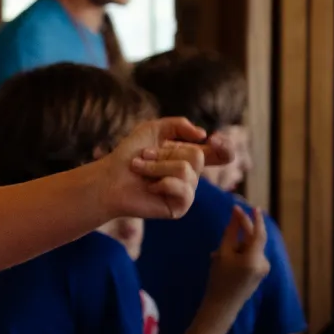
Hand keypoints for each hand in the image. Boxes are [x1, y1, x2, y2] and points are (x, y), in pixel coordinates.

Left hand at [96, 117, 231, 219]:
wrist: (109, 177)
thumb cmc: (128, 154)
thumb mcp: (152, 129)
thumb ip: (178, 125)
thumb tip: (203, 135)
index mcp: (189, 157)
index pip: (221, 155)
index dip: (225, 148)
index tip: (214, 139)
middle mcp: (191, 175)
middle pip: (196, 156)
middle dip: (165, 152)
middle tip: (144, 156)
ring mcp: (187, 193)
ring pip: (186, 170)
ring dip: (157, 165)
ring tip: (139, 168)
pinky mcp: (179, 208)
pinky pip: (183, 190)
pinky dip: (162, 183)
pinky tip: (149, 187)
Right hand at [206, 205, 270, 301]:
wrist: (223, 305)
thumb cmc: (219, 279)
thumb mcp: (222, 254)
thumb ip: (230, 233)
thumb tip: (235, 216)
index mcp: (255, 259)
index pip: (259, 234)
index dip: (256, 219)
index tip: (253, 206)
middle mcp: (264, 262)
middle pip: (254, 239)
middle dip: (243, 228)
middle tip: (233, 213)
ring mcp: (263, 268)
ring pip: (250, 248)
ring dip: (236, 244)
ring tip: (218, 254)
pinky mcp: (260, 272)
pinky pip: (249, 256)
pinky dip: (238, 253)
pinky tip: (225, 260)